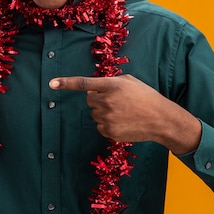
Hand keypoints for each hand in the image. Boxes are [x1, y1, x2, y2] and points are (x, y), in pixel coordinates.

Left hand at [49, 75, 200, 153]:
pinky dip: (108, 124)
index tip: (52, 83)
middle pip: (89, 100)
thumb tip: (94, 88)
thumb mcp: (129, 82)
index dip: (66, 83)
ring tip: (123, 112)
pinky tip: (123, 122)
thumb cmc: (146, 97)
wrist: (161, 119)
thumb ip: (110, 82)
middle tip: (115, 100)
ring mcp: (107, 118)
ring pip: (95, 114)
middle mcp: (107, 101)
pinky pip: (100, 126)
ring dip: (104, 112)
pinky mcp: (109, 131)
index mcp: (112, 86)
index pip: (84, 84)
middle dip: (98, 99)